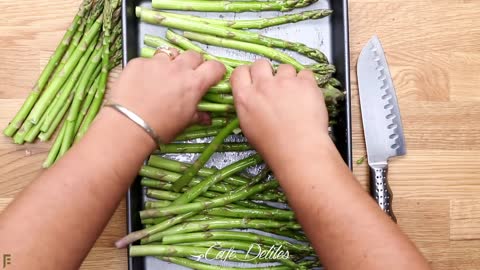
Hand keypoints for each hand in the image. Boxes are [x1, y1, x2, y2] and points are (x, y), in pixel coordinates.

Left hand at [108, 49, 225, 142]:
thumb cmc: (160, 128)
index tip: (213, 75)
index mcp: (194, 83)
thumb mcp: (184, 123)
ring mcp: (157, 63)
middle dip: (193, 63)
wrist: (129, 126)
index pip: (214, 67)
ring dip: (171, 62)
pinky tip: (143, 81)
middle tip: (187, 75)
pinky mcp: (138, 63)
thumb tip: (206, 117)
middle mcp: (178, 68)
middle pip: (193, 55)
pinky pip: (148, 60)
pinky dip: (149, 68)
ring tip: (164, 75)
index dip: (216, 70)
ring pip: (170, 53)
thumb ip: (197, 115)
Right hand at [230, 59, 330, 167]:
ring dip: (288, 77)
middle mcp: (263, 85)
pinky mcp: (305, 83)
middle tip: (273, 84)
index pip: (239, 72)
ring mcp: (285, 82)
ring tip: (294, 94)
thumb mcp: (248, 127)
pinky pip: (305, 73)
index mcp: (245, 97)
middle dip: (266, 71)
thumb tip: (251, 97)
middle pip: (260, 63)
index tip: (252, 79)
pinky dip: (306, 82)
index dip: (247, 74)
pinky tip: (306, 96)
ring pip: (284, 67)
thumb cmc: (272, 146)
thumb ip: (247, 106)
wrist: (299, 150)